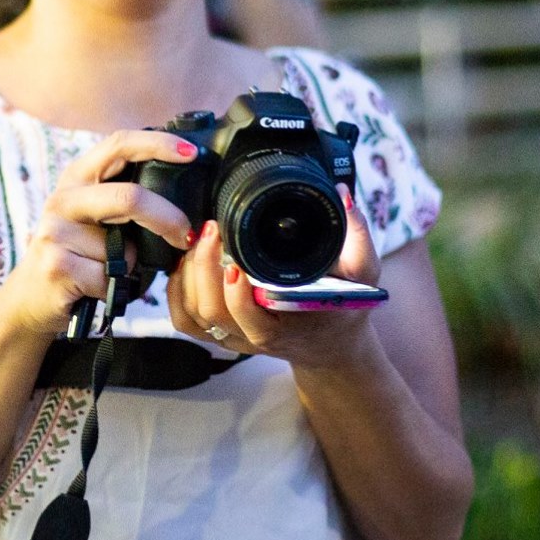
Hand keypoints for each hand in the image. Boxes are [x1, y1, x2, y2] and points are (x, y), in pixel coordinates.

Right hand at [0, 130, 199, 338]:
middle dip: (168, 218)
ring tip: (114, 272)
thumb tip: (185, 199)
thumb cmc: (81, 256)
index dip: (158, 144)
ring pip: (124, 248)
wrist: (33, 298)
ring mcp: (55, 231)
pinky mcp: (56, 265)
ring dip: (133, 267)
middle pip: (129, 197)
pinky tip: (97, 288)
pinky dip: (116, 289)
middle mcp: (64, 198)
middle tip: (187, 235)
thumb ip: (130, 203)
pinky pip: (109, 277)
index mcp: (79, 177)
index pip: (119, 144)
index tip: (191, 154)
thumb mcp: (100, 219)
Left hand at [166, 185, 383, 368]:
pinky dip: (177, 291)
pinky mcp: (218, 333)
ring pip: (193, 315)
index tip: (234, 260)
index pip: (249, 317)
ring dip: (189, 275)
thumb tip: (342, 196)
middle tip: (212, 231)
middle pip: (210, 312)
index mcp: (285, 325)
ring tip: (201, 241)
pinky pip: (184, 319)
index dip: (235, 292)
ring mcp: (233, 336)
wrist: (330, 344)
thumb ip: (356, 235)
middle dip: (203, 268)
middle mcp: (254, 335)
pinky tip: (187, 263)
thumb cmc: (343, 307)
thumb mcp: (362, 273)